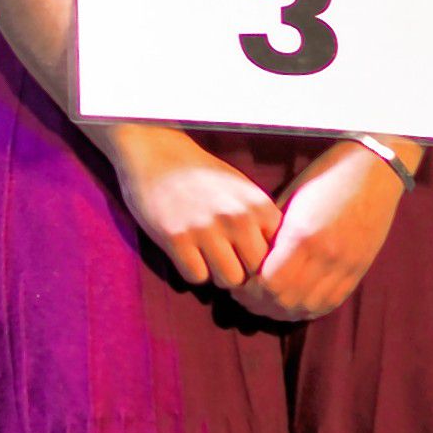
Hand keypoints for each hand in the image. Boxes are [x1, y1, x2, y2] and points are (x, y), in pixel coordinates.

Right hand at [102, 124, 280, 289]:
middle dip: (241, 271)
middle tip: (225, 259)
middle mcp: (237, 218)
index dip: (262, 261)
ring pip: (228, 280)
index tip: (246, 255)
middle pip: (254, 272)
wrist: (155, 153)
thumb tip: (274, 263)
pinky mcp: (176, 238)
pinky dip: (192, 271)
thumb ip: (260, 222)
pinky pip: (196, 277)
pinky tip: (186, 253)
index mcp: (258, 205)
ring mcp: (206, 229)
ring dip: (217, 274)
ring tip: (206, 257)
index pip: (277, 256)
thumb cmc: (201, 175)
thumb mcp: (242, 191)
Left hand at [235, 143, 403, 321]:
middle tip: (248, 297)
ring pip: (308, 308)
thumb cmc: (323, 177)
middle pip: (286, 302)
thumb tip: (251, 262)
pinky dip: (309, 308)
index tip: (239, 284)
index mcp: (302, 236)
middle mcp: (326, 256)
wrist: (372, 170)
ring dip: (284, 311)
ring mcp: (346, 266)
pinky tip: (295, 302)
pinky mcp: (359, 270)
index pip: (270, 284)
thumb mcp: (288, 201)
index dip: (250, 291)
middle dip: (261, 304)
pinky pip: (331, 303)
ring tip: (269, 302)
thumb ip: (271, 234)